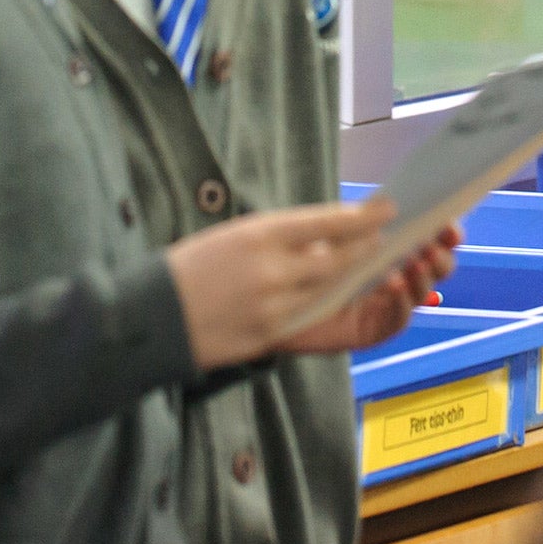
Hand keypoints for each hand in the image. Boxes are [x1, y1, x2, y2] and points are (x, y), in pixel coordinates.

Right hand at [164, 200, 393, 371]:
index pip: (325, 221)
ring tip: (373, 266)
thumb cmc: (193, 268)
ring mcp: (273, 305)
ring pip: (330, 290)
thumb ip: (279, 235)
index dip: (362, 217)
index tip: (386, 209)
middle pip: (338, 258)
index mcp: (260, 233)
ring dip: (355, 277)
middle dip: (367, 249)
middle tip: (389, 240)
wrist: (153, 315)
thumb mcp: (235, 235)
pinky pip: (310, 315)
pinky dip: (329, 302)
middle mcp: (271, 267)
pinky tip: (341, 295)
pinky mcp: (269, 334)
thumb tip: (326, 233)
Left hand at [282, 224, 463, 355]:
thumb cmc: (297, 258)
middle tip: (433, 246)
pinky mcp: (370, 329)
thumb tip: (391, 206)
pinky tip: (396, 285)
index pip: (428, 238)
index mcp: (390, 247)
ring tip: (416, 262)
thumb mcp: (328, 233)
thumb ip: (357, 222)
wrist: (266, 294)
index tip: (450, 225)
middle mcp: (394, 275)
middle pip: (434, 267)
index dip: (445, 233)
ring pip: (421, 293)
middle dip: (441, 256)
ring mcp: (383, 304)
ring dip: (425, 277)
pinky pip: (396, 320)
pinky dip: (403, 304)